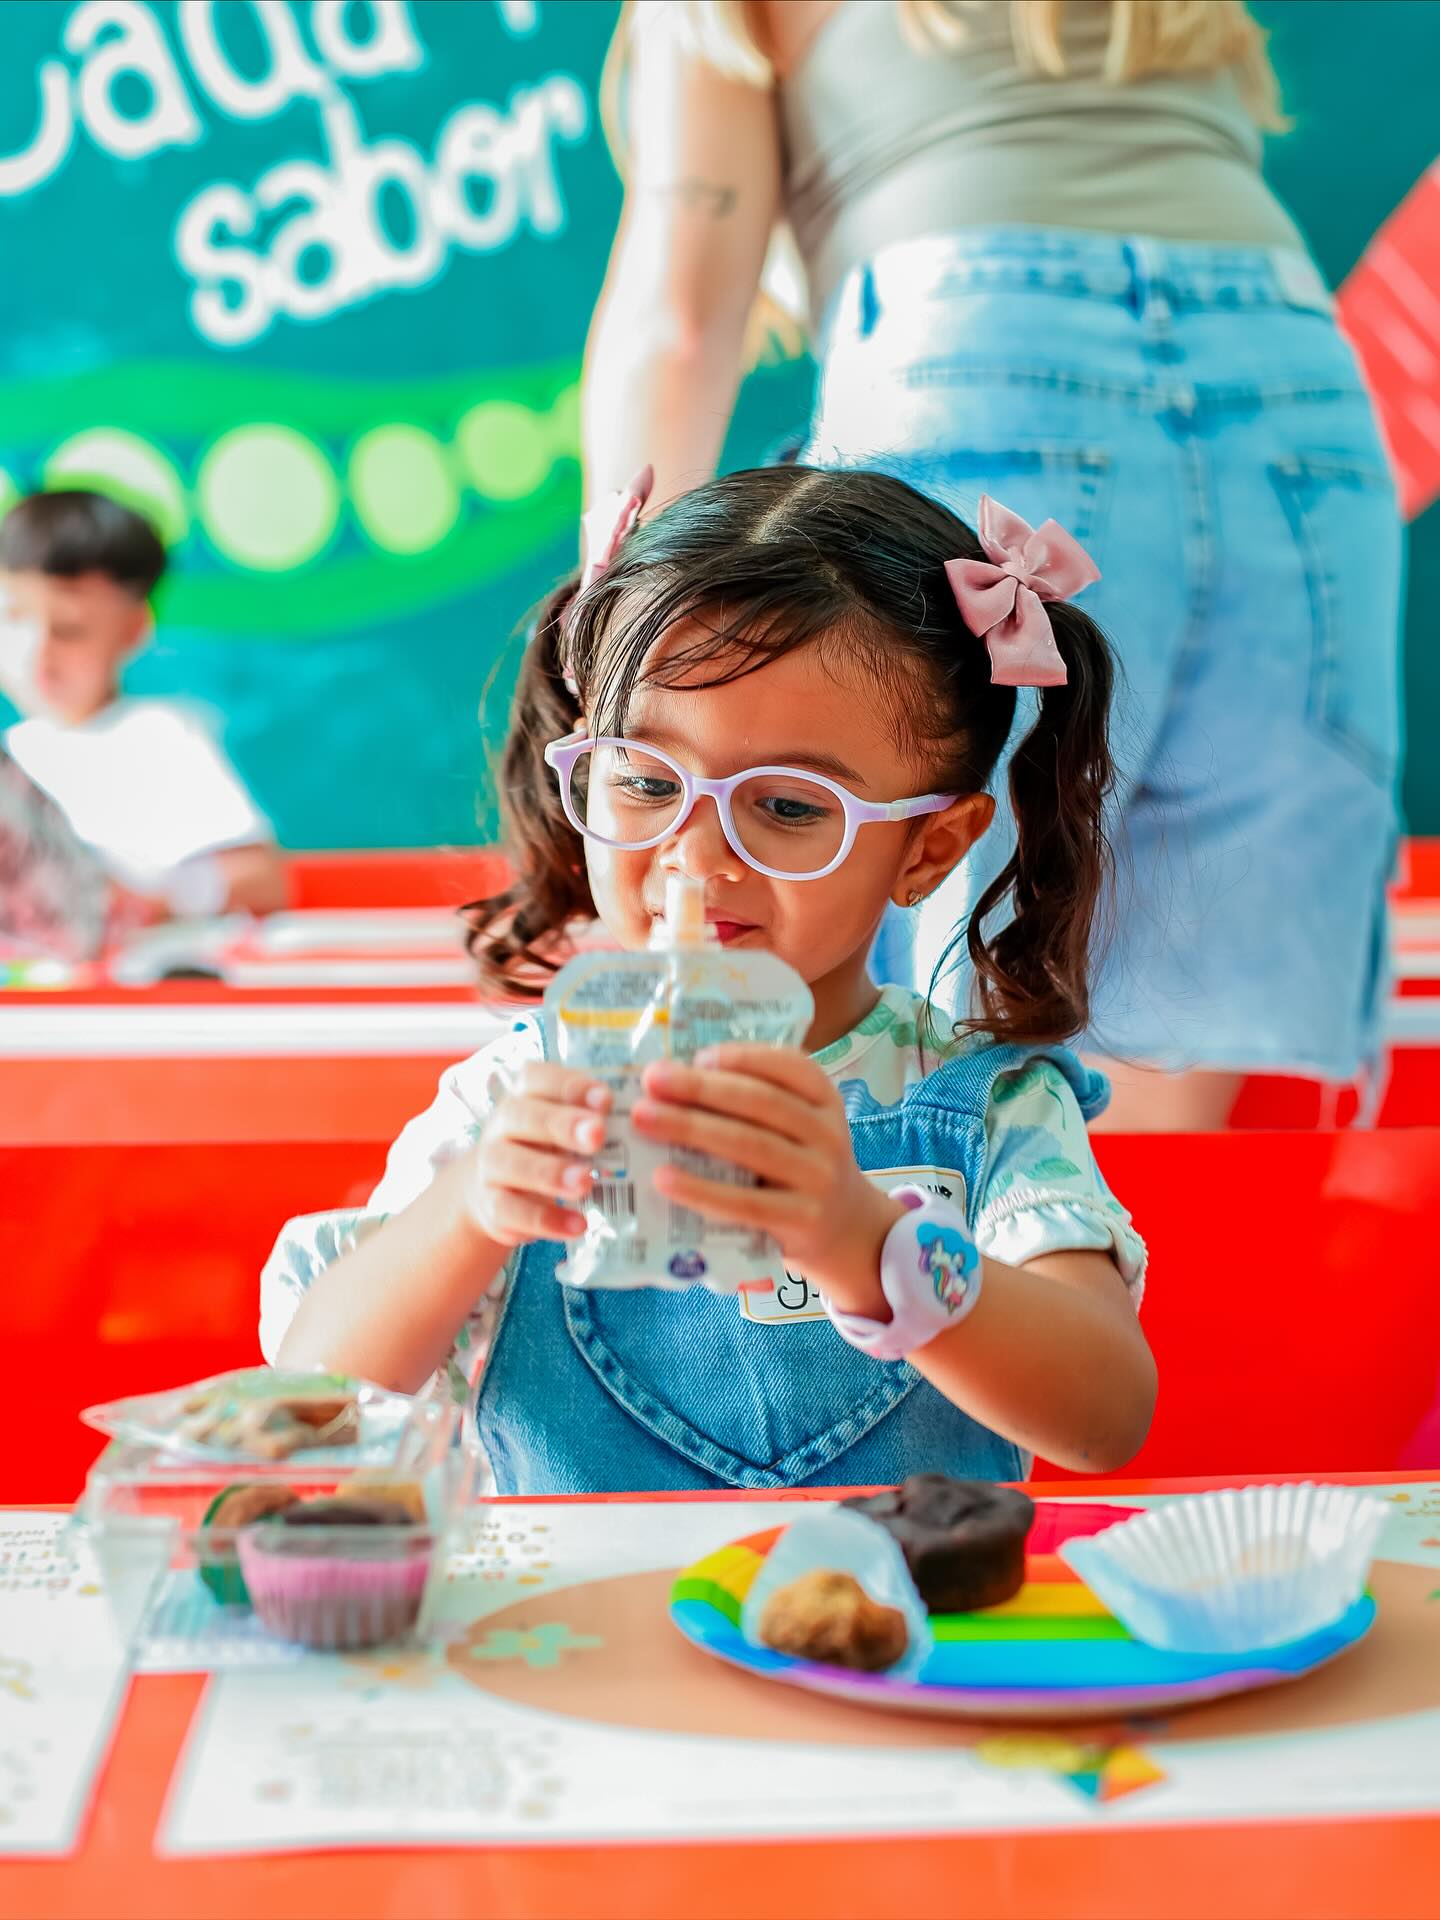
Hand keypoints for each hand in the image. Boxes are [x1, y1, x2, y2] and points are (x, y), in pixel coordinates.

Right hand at [464, 1063, 610, 1248]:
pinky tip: (579, 1225)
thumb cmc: (547, 1148)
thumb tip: (653, 1112)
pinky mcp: (492, 1206)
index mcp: (525, 1094)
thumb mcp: (566, 1124)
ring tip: (585, 1182)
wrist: (499, 1191)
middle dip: (561, 1124)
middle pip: (524, 1116)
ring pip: (512, 1163)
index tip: (606, 1099)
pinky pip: (513, 1212)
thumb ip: (596, 1116)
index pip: (539, 1078)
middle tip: (597, 1135)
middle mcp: (502, 1124)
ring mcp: (491, 1166)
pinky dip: (547, 1219)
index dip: (571, 1087)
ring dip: (550, 1173)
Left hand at [631, 1044, 902, 1315]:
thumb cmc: (799, 1163)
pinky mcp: (801, 1220)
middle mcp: (828, 1133)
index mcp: (824, 1098)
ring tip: (645, 1120)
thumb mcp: (796, 1124)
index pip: (787, 1065)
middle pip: (760, 1102)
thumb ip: (753, 1101)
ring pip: (750, 1146)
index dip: (740, 1057)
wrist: (844, 1229)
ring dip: (691, 1129)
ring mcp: (818, 1177)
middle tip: (652, 1080)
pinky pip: (744, 1203)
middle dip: (700, 1088)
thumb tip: (675, 1079)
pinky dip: (701, 1190)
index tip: (695, 1056)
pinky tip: (663, 1178)